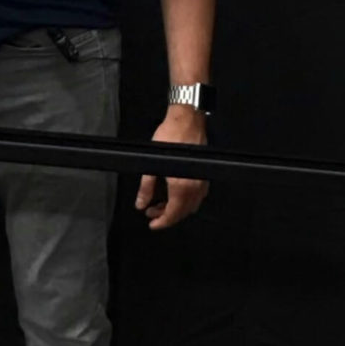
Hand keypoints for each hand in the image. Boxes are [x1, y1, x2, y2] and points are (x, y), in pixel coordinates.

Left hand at [135, 108, 209, 230]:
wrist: (187, 121)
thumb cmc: (170, 137)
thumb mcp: (152, 163)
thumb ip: (146, 187)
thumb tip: (141, 203)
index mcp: (182, 187)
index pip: (172, 214)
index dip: (161, 222)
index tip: (152, 224)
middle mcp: (195, 188)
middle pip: (182, 212)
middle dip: (167, 215)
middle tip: (152, 212)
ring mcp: (201, 182)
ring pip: (190, 205)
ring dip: (176, 208)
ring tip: (160, 203)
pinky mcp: (203, 174)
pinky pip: (196, 196)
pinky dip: (185, 200)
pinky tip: (174, 194)